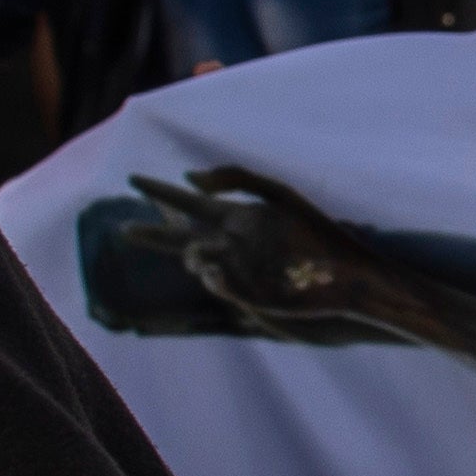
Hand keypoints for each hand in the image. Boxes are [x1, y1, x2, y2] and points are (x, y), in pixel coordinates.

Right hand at [142, 170, 397, 337]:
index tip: (132, 179)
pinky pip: (222, 286)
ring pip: (199, 262)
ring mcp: (240, 271)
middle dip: (154, 232)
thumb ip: (235, 178)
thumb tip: (189, 179)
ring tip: (200, 251)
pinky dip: (215, 277)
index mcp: (239, 217)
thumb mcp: (279, 193)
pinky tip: (214, 269)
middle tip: (125, 230)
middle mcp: (234, 244)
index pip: (190, 203)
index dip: (161, 191)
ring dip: (194, 254)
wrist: (351, 275)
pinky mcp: (251, 297)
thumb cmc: (320, 232)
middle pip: (183, 237)